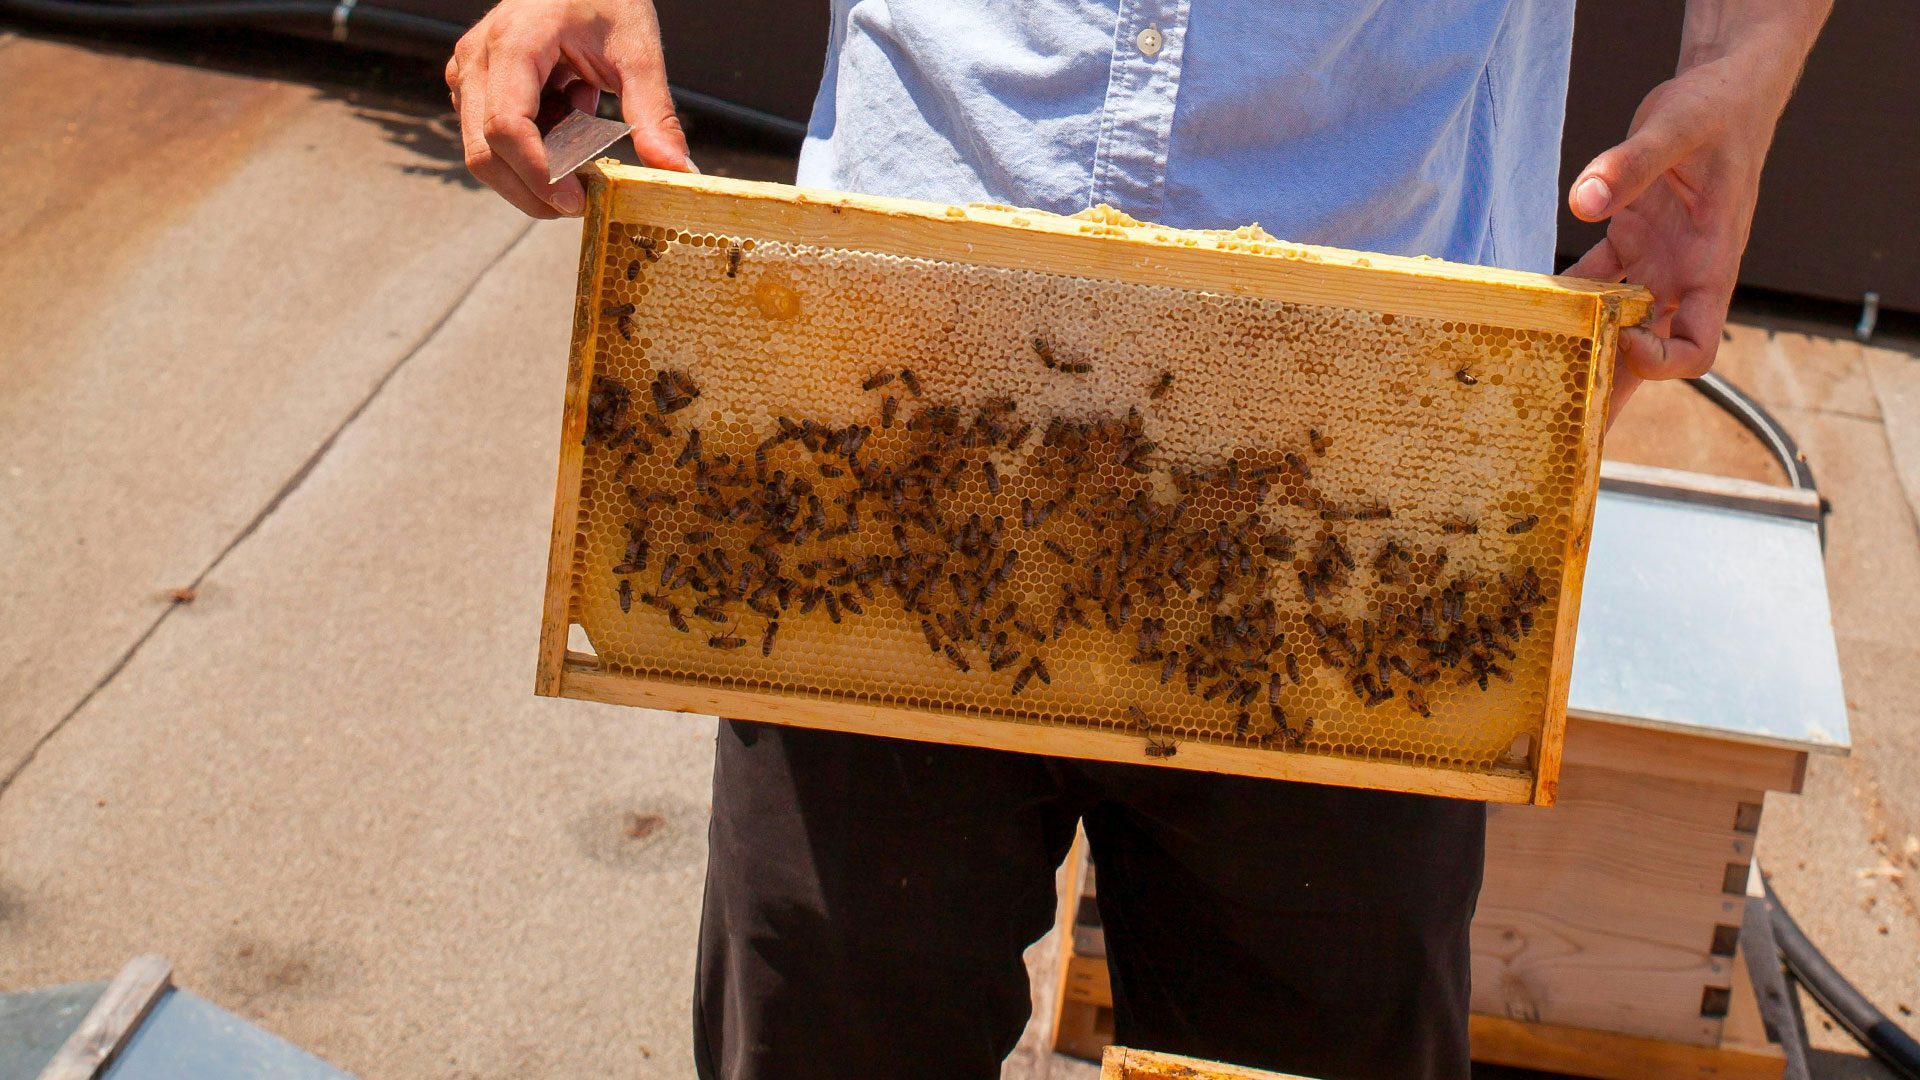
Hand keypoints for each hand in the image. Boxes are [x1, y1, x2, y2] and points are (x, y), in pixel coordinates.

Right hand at [446, 0, 695, 217]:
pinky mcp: (473, 85)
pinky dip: (530, 147)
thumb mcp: (638, 51)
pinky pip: (490, 136)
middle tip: (582, 201)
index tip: (577, 201)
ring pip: (483, 150)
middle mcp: (479, 58)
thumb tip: (677, 172)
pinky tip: (565, 118)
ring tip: (580, 135)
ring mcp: (470, 72)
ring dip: (532, 167)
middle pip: (485, 151)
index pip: (507, 127)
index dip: (538, 174)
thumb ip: (654, 113)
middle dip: (532, 189)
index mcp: (515, 42)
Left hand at [1562, 0, 1830, 420]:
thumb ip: (1631, 164)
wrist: (1725, 92)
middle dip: (1607, 393)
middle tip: (1561, 435)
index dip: (1658, 361)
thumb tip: (1582, 202)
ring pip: (1613, 327)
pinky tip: (1523, 316)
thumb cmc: (1718, 111)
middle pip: (1647, 355)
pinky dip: (1562, 301)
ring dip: (1577, 356)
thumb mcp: (1677, 126)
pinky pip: (1592, 286)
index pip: (1696, 345)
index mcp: (1713, 264)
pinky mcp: (1631, 246)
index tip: (1616, 346)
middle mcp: (1684, 277)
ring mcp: (1657, 265)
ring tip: (1531, 395)